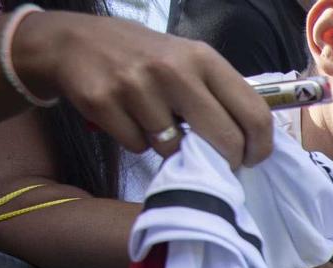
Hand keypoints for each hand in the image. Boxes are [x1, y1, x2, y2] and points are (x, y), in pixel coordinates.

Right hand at [14, 12, 273, 166]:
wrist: (72, 41)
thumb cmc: (141, 56)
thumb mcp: (185, 59)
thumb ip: (217, 92)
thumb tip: (250, 139)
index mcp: (202, 58)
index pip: (254, 112)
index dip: (259, 146)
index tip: (253, 158)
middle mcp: (173, 69)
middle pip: (224, 140)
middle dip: (224, 160)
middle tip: (215, 161)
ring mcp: (136, 85)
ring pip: (174, 148)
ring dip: (168, 146)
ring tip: (153, 121)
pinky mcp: (104, 102)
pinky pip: (138, 147)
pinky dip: (136, 142)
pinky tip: (127, 118)